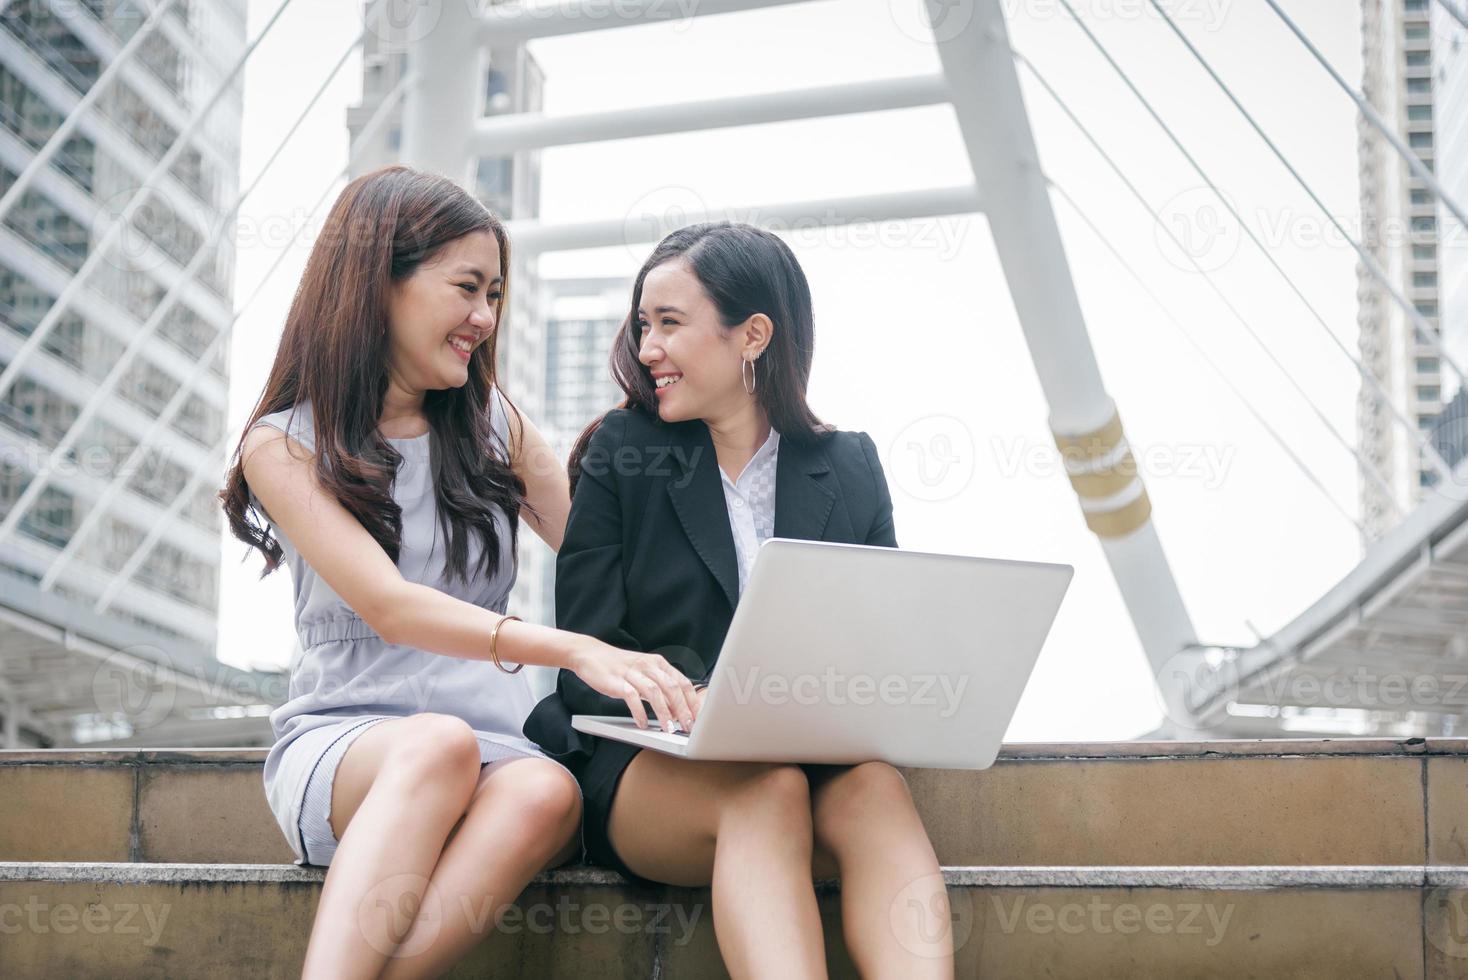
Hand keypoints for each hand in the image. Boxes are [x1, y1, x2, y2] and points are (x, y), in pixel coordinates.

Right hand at [569, 638, 699, 733]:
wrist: (590, 654)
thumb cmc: (619, 667)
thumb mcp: (644, 673)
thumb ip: (660, 688)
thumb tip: (677, 709)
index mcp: (658, 663)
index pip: (682, 682)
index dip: (692, 701)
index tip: (698, 718)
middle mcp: (648, 665)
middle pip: (672, 688)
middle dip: (682, 709)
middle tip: (688, 727)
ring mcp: (632, 673)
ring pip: (655, 692)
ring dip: (664, 713)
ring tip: (668, 729)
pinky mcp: (617, 681)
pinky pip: (632, 697)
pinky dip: (640, 712)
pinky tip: (643, 724)